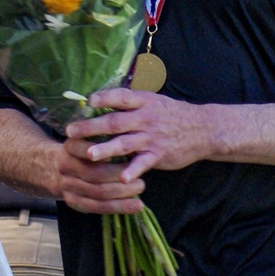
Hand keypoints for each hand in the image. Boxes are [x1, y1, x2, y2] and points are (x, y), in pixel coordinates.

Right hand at [53, 138, 144, 215]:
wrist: (48, 168)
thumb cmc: (78, 150)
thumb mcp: (82, 136)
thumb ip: (99, 135)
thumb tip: (131, 136)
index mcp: (70, 147)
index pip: (85, 148)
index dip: (102, 151)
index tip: (123, 148)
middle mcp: (66, 166)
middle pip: (94, 173)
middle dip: (119, 175)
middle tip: (140, 174)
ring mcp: (68, 186)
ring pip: (97, 193)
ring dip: (122, 193)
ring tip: (141, 188)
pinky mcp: (73, 201)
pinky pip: (97, 207)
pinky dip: (118, 207)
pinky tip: (135, 206)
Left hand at [65, 87, 207, 183]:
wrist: (203, 129)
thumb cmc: (172, 114)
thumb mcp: (154, 100)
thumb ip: (131, 102)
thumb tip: (102, 98)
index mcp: (144, 102)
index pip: (121, 97)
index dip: (105, 98)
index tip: (88, 102)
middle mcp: (146, 118)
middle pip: (115, 121)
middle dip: (91, 126)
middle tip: (71, 131)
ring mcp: (152, 137)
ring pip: (125, 143)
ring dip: (106, 149)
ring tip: (90, 155)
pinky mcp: (159, 155)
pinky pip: (143, 163)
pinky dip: (133, 171)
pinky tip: (123, 178)